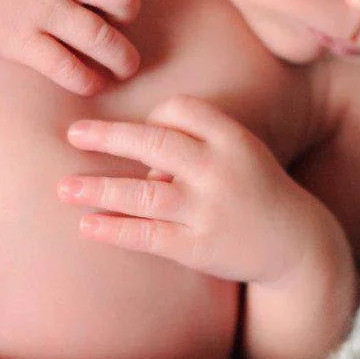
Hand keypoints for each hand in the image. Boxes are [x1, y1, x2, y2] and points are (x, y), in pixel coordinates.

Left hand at [57, 94, 342, 285]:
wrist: (296, 245)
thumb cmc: (255, 189)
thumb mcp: (240, 151)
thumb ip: (195, 141)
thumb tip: (137, 153)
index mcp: (233, 138)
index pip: (180, 110)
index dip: (153, 118)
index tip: (136, 135)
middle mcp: (220, 171)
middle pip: (155, 144)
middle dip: (109, 137)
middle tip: (73, 134)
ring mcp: (209, 211)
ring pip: (144, 194)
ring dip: (98, 190)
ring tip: (63, 188)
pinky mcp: (198, 248)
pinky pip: (148, 235)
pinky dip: (114, 229)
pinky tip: (87, 225)